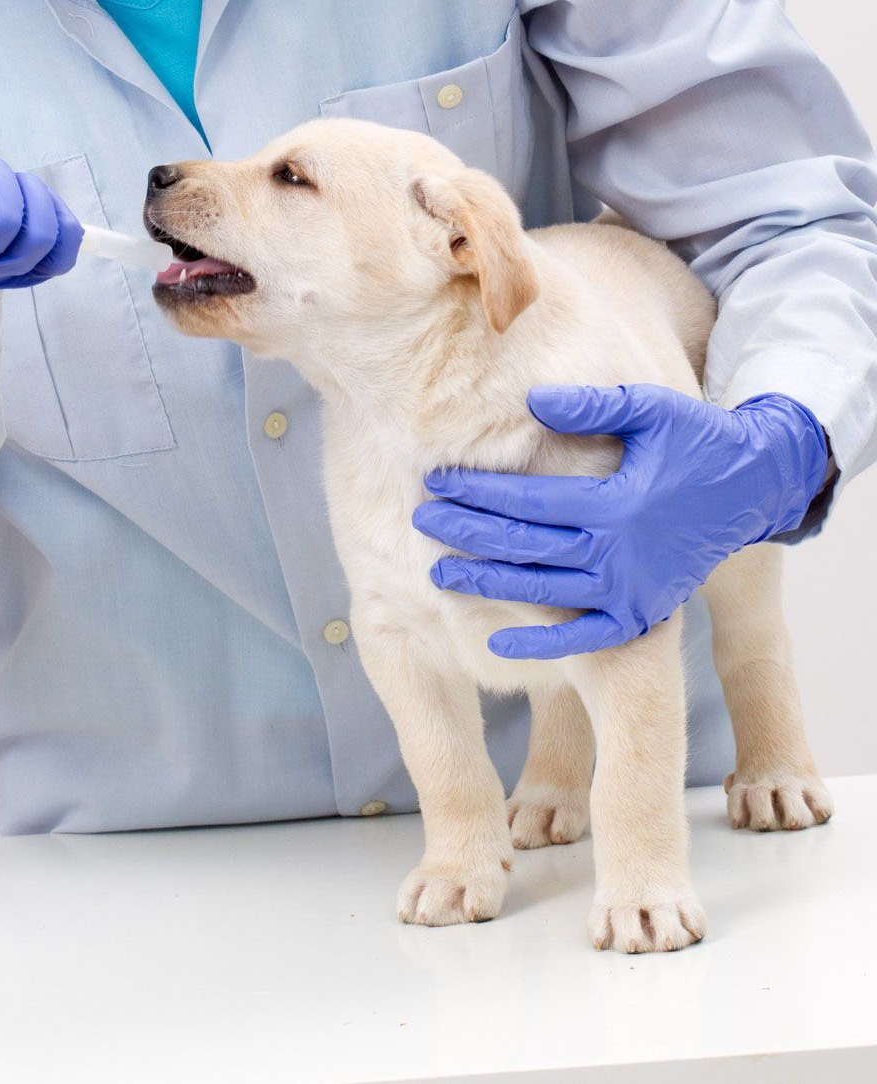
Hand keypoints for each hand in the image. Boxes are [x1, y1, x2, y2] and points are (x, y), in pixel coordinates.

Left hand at [412, 384, 827, 659]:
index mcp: (616, 502)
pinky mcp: (639, 613)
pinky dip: (541, 645)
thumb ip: (592, 405)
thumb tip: (531, 400)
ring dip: (485, 584)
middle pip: (523, 547)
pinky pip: (583, 638)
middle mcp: (618, 552)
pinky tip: (497, 644)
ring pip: (540, 593)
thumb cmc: (697, 441)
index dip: (477, 492)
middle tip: (422, 520)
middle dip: (465, 533)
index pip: (527, 501)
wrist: (753, 489)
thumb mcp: (653, 409)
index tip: (437, 480)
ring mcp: (628, 589)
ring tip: (438, 572)